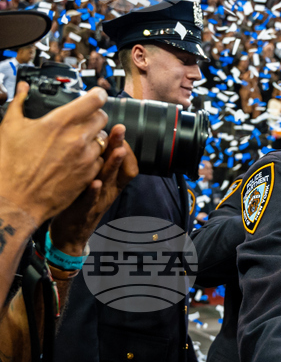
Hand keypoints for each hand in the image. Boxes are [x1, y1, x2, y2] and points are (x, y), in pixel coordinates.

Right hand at [0, 82, 108, 224]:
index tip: (96, 95)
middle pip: (102, 118)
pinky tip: (76, 159)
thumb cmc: (10, 164)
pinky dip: (92, 157)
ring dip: (94, 138)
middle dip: (94, 116)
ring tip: (76, 142)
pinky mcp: (89, 175)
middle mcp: (78, 138)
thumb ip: (19, 102)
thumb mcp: (10, 127)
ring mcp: (86, 158)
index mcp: (60, 122)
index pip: (94, 100)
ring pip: (103, 140)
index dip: (96, 95)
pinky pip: (100, 160)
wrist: (16, 199)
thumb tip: (22, 88)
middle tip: (82, 120)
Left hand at [49, 124, 138, 255]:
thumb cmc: (79, 203)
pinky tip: (95, 182)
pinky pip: (91, 201)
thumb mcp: (94, 183)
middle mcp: (109, 191)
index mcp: (113, 184)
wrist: (70, 234)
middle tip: (120, 128)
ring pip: (109, 181)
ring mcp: (98, 201)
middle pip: (120, 167)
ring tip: (118, 150)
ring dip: (114, 165)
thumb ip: (98, 164)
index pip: (129, 165)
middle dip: (120, 147)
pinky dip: (94, 192)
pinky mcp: (83, 211)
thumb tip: (97, 138)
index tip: (118, 130)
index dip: (126, 148)